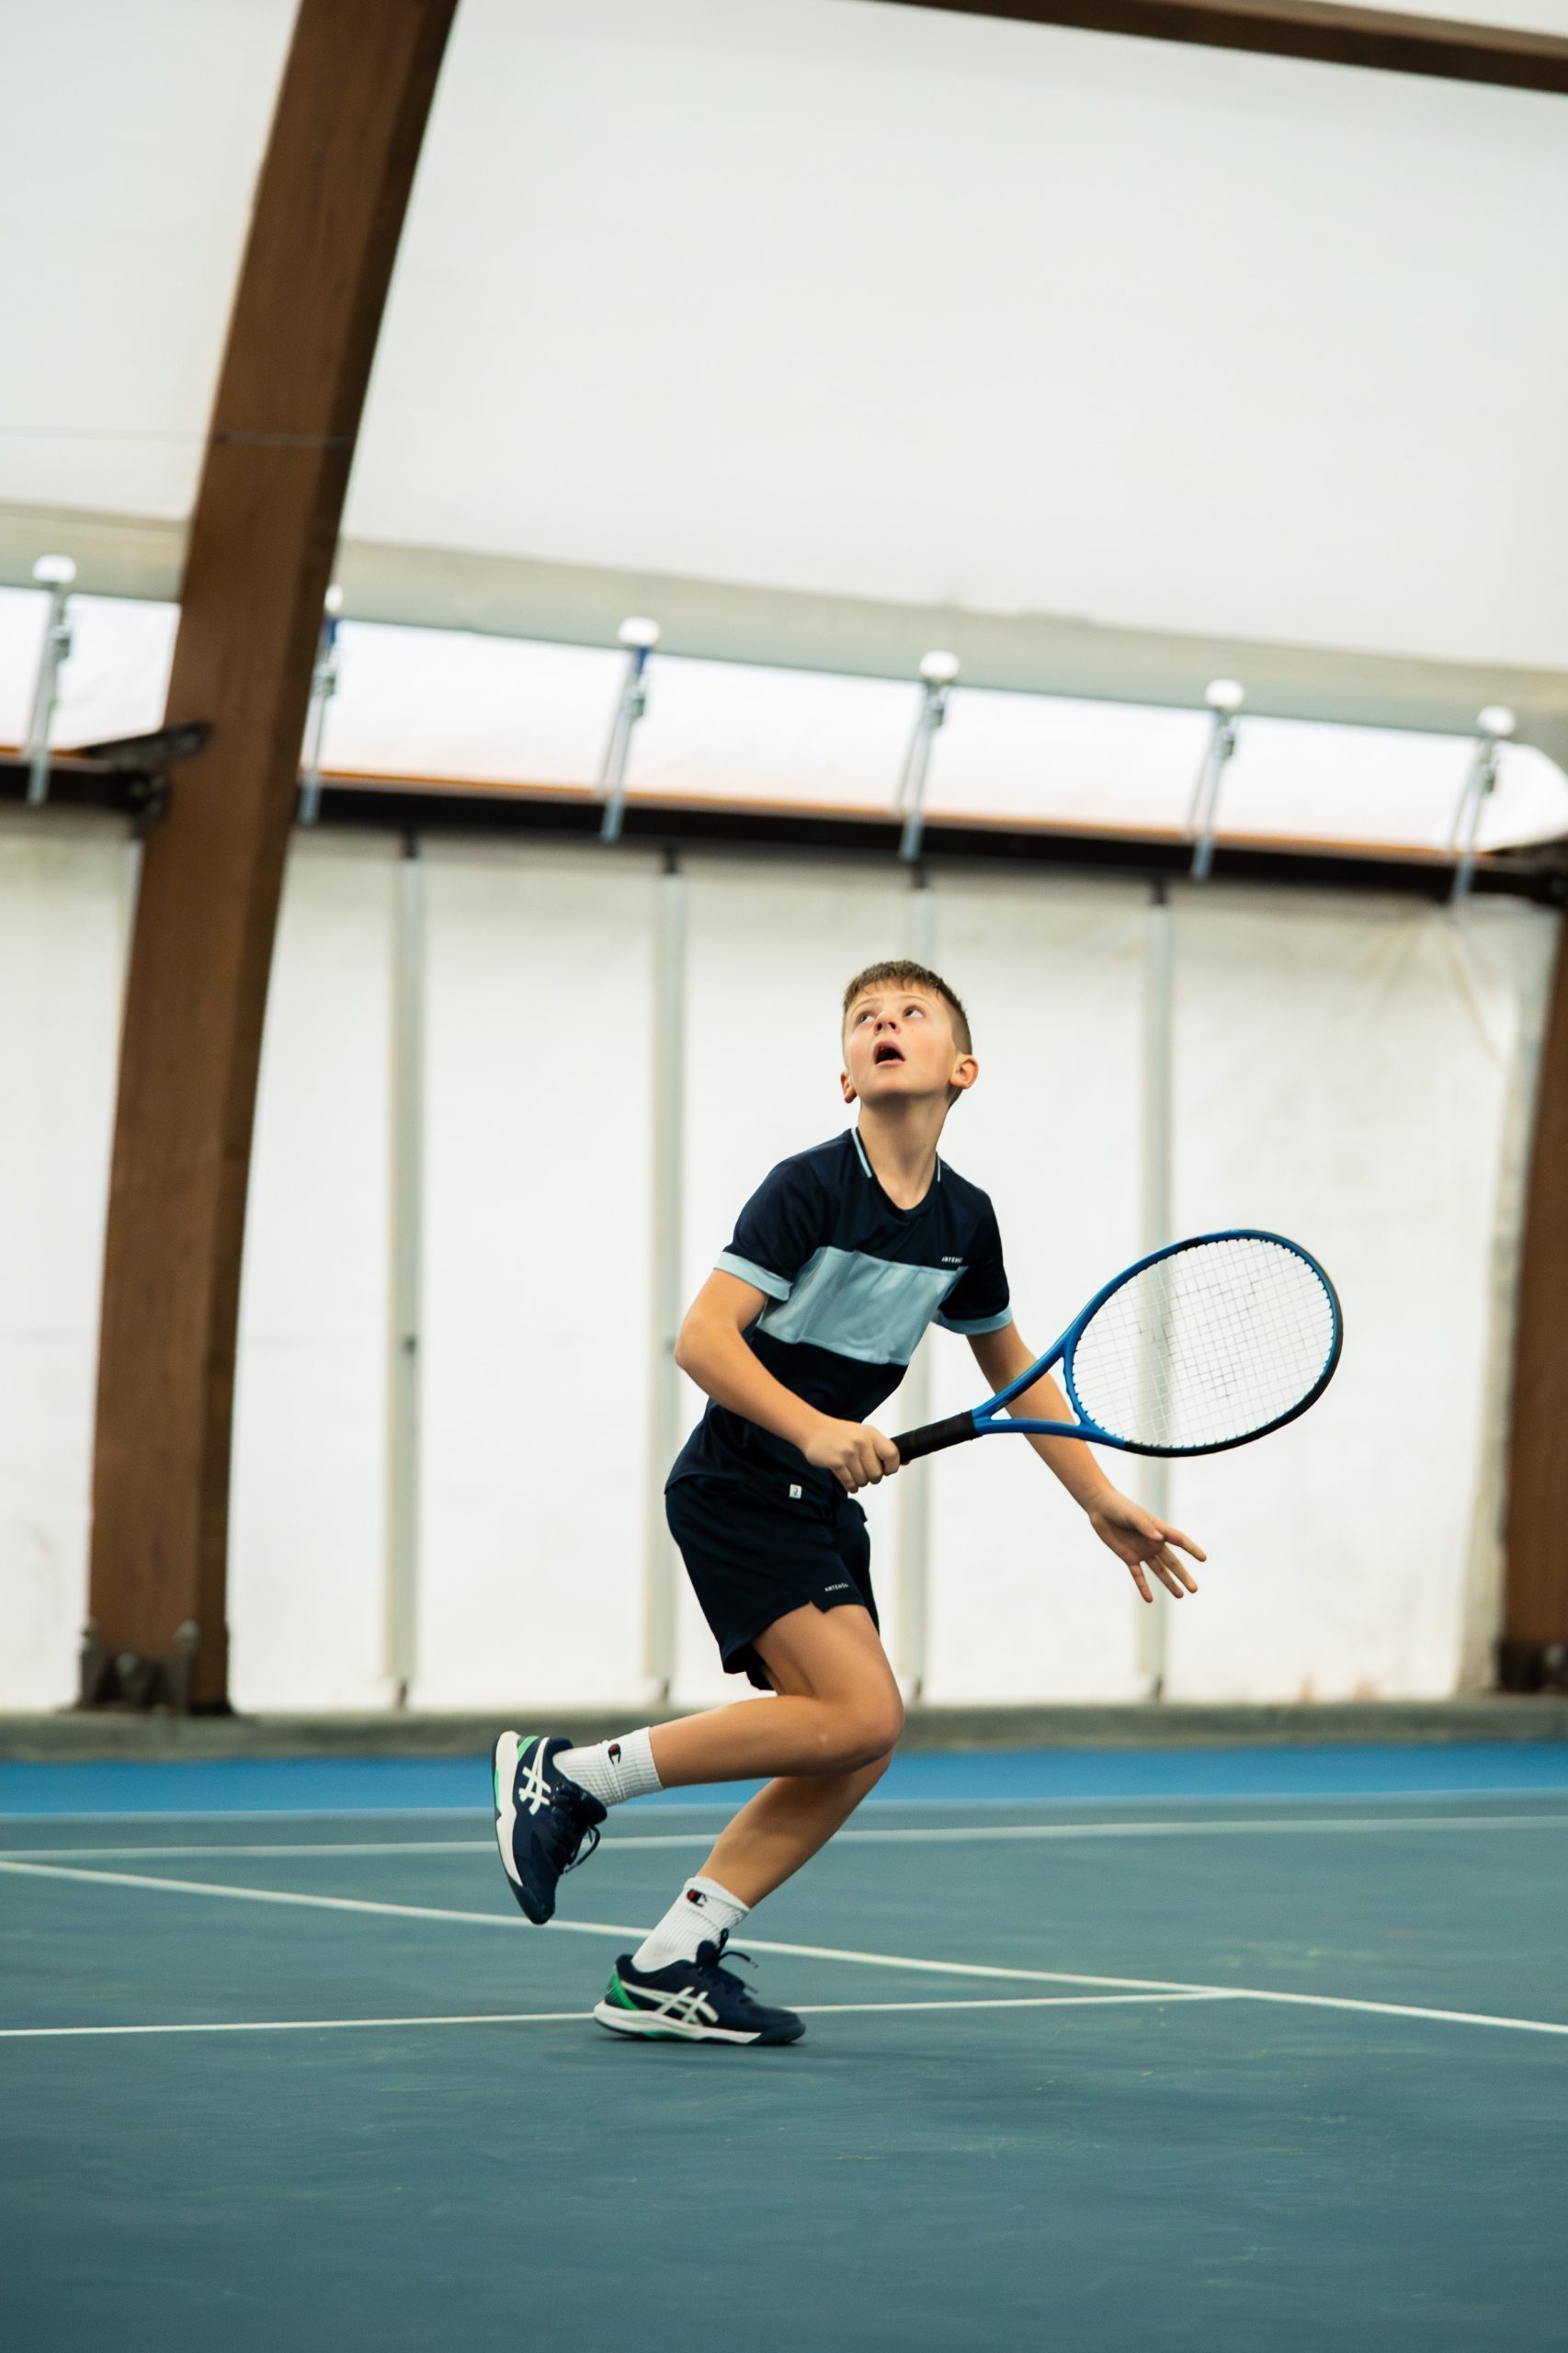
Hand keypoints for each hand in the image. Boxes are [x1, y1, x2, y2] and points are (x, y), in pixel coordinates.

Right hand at [804, 1416, 900, 1493]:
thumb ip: (882, 1448)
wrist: (813, 1429)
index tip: (887, 1471)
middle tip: (865, 1473)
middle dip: (873, 1478)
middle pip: (877, 1473)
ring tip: (854, 1474)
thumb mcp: (864, 1434)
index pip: (893, 1455)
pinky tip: (848, 1481)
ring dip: (860, 1482)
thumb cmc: (842, 1434)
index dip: (892, 1467)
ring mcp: (848, 1452)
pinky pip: (850, 1483)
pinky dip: (851, 1486)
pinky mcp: (835, 1462)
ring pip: (863, 1480)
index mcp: (871, 1434)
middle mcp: (861, 1442)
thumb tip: (907, 1461)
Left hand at [1087, 1490, 1204, 1603]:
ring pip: (1159, 1571)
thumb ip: (1145, 1527)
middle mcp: (1153, 1542)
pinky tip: (1149, 1600)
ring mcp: (1142, 1551)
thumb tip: (1159, 1539)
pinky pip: (1138, 1575)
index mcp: (1158, 1529)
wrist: (1101, 1508)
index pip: (1179, 1540)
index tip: (1203, 1558)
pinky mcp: (1128, 1557)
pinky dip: (1143, 1587)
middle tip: (1194, 1590)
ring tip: (1181, 1596)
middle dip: (1183, 1576)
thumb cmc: (1119, 1507)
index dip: (1191, 1549)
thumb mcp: (1133, 1515)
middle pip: (1172, 1562)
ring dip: (1169, 1583)